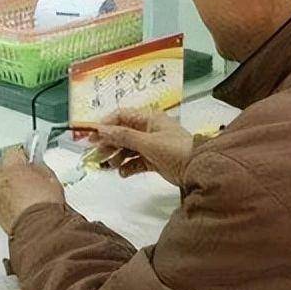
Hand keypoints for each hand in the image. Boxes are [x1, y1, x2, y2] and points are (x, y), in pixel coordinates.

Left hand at [0, 146, 64, 233]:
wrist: (39, 228)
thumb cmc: (45, 205)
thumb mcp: (50, 178)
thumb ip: (39, 167)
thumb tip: (36, 165)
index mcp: (12, 167)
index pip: (13, 152)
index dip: (22, 156)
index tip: (28, 160)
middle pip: (2, 166)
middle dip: (12, 169)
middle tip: (25, 175)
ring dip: (7, 183)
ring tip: (23, 191)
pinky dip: (5, 197)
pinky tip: (18, 203)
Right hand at [77, 110, 192, 186]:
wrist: (199, 169)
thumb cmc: (174, 150)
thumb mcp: (147, 142)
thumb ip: (123, 136)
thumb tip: (101, 130)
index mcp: (149, 118)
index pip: (121, 116)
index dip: (106, 125)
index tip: (92, 137)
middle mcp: (148, 129)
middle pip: (122, 133)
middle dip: (109, 143)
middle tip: (97, 155)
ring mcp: (151, 145)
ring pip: (127, 148)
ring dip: (117, 157)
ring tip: (110, 166)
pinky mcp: (154, 160)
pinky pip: (136, 161)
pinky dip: (128, 166)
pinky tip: (123, 173)